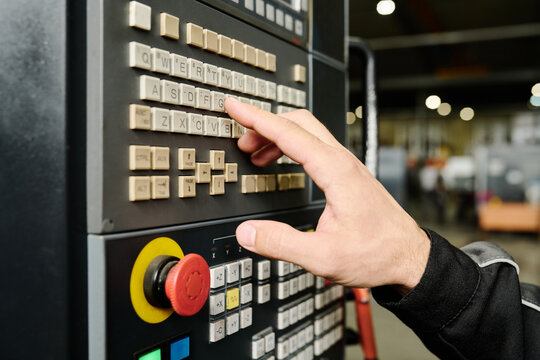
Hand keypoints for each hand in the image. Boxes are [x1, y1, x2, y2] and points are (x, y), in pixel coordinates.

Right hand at [225, 98, 429, 293]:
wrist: (409, 257)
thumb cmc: (378, 254)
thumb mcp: (323, 256)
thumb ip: (281, 243)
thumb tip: (247, 232)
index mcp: (336, 171)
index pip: (289, 133)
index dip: (257, 118)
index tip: (235, 107)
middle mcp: (342, 162)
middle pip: (299, 123)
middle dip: (265, 124)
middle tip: (240, 137)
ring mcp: (347, 166)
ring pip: (308, 133)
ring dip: (278, 136)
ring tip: (254, 153)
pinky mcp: (348, 174)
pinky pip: (315, 147)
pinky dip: (291, 147)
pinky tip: (281, 163)